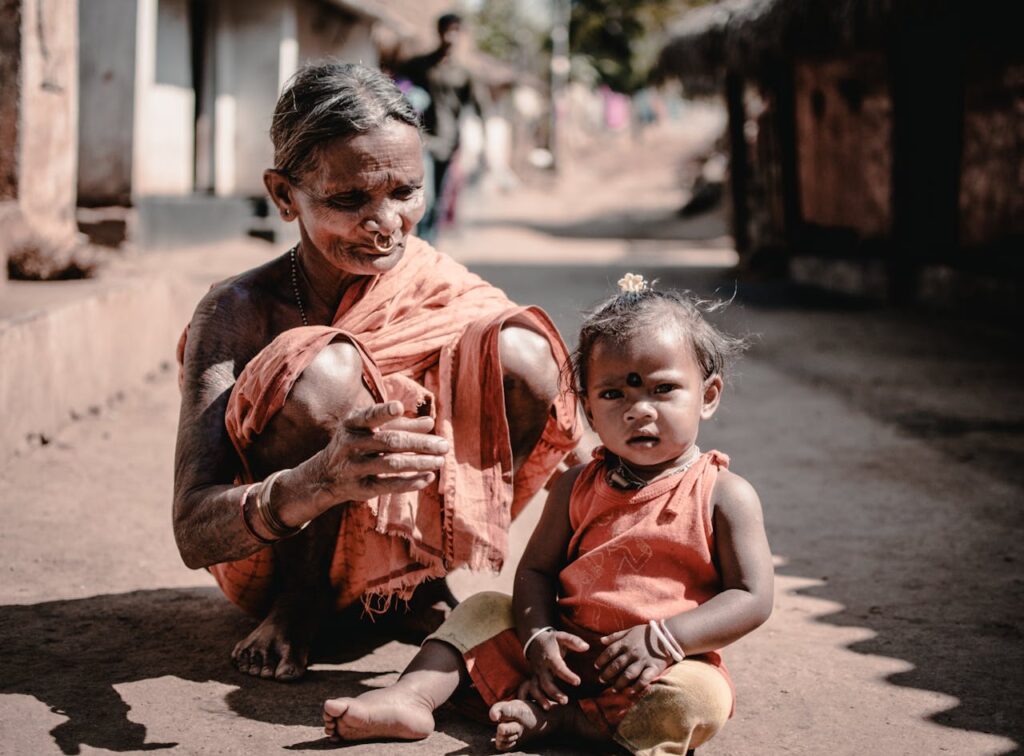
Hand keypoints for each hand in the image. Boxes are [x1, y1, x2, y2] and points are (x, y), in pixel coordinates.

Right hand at [312, 401, 448, 507]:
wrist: (324, 476)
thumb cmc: (356, 445)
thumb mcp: (371, 431)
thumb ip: (401, 425)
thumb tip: (430, 423)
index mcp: (353, 424)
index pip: (369, 416)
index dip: (383, 412)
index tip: (399, 407)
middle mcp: (351, 444)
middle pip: (390, 442)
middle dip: (420, 443)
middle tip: (444, 445)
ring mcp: (354, 467)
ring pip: (392, 464)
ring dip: (419, 463)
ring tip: (440, 461)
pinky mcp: (360, 488)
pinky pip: (389, 485)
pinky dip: (411, 482)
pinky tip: (428, 478)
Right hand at [517, 630, 588, 709]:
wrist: (535, 642)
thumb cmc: (552, 641)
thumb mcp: (562, 636)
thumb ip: (574, 641)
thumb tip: (586, 647)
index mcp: (550, 656)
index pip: (558, 667)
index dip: (567, 675)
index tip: (578, 682)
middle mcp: (542, 667)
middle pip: (546, 681)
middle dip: (554, 692)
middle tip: (565, 701)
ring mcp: (536, 674)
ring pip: (537, 687)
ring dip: (542, 698)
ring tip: (550, 708)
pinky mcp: (533, 679)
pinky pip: (532, 690)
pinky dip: (536, 699)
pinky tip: (545, 708)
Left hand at [594, 624, 670, 696]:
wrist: (668, 635)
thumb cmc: (647, 633)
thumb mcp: (630, 630)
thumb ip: (615, 636)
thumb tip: (601, 641)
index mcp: (626, 642)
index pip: (610, 652)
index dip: (601, 660)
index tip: (596, 667)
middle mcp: (633, 652)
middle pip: (617, 665)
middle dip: (607, 674)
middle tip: (601, 680)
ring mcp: (643, 661)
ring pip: (628, 674)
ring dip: (619, 683)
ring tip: (613, 689)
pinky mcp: (653, 668)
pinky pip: (643, 680)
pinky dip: (636, 687)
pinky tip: (630, 692)